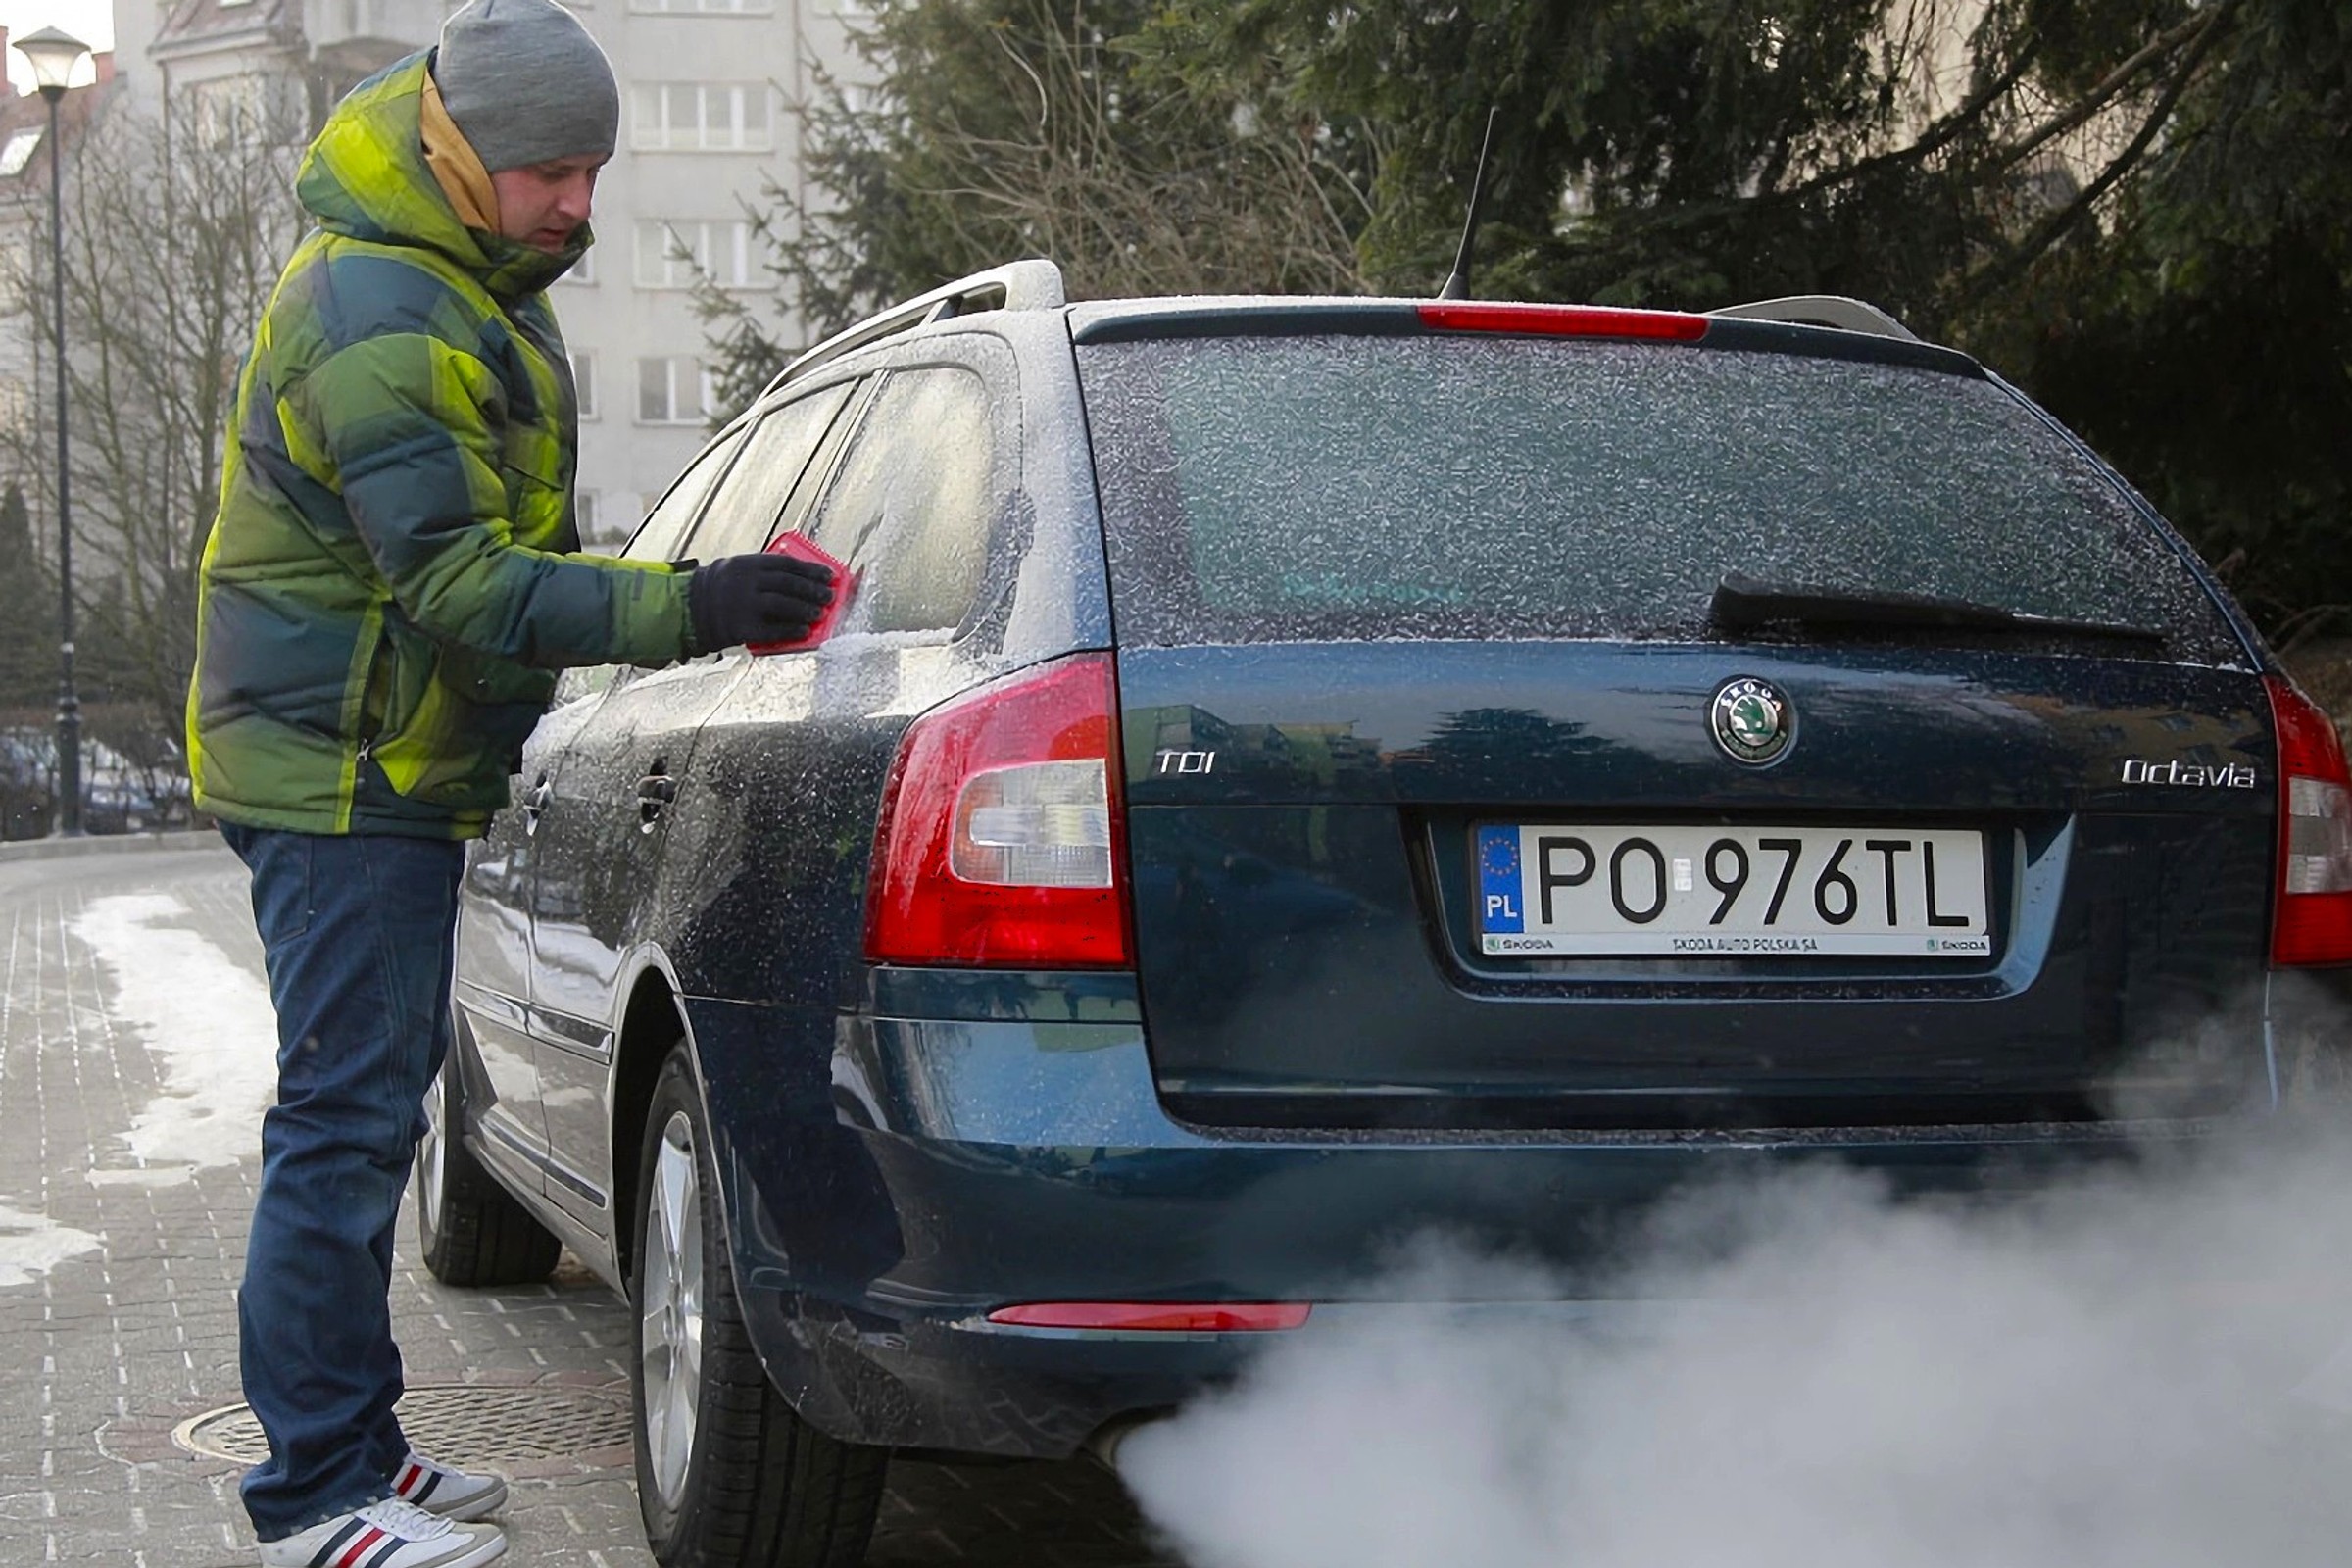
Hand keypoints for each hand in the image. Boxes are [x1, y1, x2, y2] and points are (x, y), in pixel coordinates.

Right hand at [687, 552, 835, 651]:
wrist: (690, 608)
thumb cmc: (724, 589)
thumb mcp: (739, 570)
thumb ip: (767, 573)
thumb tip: (807, 583)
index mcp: (748, 563)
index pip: (787, 564)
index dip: (811, 570)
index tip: (829, 575)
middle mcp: (746, 581)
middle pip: (787, 584)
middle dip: (812, 590)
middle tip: (829, 596)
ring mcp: (743, 605)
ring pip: (782, 605)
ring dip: (805, 609)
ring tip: (820, 613)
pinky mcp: (740, 627)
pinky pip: (771, 629)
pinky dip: (790, 630)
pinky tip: (805, 631)